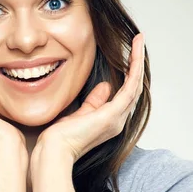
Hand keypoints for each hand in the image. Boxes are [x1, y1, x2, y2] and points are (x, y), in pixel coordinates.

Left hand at [33, 33, 145, 164]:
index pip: (126, 92)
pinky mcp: (112, 115)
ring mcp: (117, 119)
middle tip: (138, 41)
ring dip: (138, 61)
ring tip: (138, 40)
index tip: (128, 53)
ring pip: (135, 85)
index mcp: (110, 120)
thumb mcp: (80, 113)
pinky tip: (133, 54)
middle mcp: (118, 120)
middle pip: (135, 87)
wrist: (54, 150)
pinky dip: (133, 69)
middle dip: (137, 63)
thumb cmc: (61, 136)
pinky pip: (130, 88)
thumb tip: (106, 86)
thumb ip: (94, 101)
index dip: (129, 73)